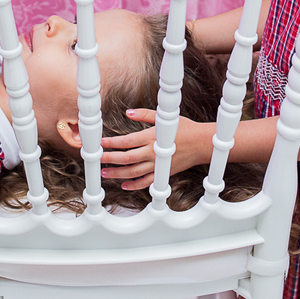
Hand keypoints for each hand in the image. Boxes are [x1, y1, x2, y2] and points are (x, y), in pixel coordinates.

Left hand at [100, 111, 214, 190]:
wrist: (202, 144)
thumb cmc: (185, 129)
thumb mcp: (164, 118)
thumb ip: (144, 115)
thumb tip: (128, 112)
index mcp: (151, 137)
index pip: (126, 141)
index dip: (111, 143)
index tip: (100, 143)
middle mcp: (153, 153)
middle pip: (126, 158)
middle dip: (109, 159)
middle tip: (97, 160)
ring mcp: (158, 165)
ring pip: (133, 172)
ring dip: (118, 173)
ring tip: (105, 173)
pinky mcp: (163, 173)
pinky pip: (146, 182)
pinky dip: (135, 185)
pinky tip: (124, 185)